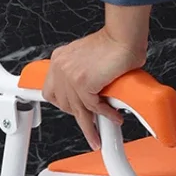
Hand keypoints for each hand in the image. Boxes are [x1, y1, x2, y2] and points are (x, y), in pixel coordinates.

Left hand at [43, 4, 149, 149]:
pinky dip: (106, 115)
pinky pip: (93, 107)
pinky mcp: (82, 83)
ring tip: (97, 137)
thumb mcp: (89, 58)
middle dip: (79, 116)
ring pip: (78, 110)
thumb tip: (91, 94)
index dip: (65, 104)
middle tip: (92, 126)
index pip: (52, 91)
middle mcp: (61, 67)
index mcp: (60, 60)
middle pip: (63, 104)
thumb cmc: (114, 45)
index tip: (75, 112)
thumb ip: (84, 74)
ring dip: (90, 127)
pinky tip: (114, 117)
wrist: (124, 37)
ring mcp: (69, 75)